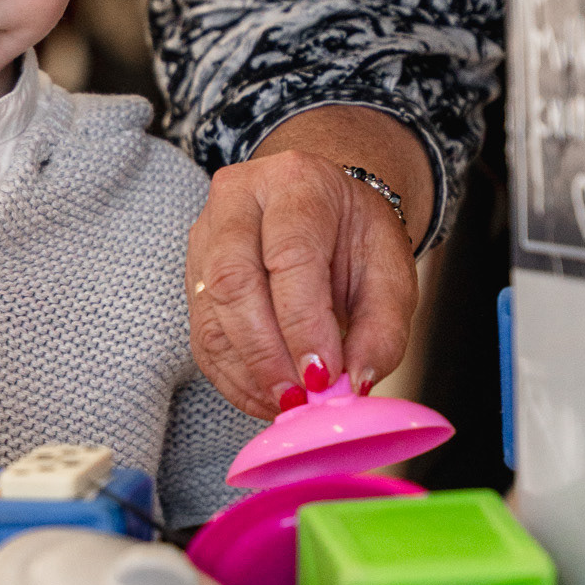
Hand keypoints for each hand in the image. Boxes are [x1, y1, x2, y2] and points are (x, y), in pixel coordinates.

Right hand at [186, 107, 431, 419]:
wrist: (323, 213)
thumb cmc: (356, 239)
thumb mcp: (391, 272)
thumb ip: (382, 329)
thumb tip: (353, 383)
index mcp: (297, 181)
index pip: (290, 255)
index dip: (303, 323)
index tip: (323, 376)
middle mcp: (238, 198)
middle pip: (233, 280)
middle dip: (266, 353)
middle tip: (299, 398)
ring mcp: (206, 235)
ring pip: (210, 314)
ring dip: (248, 372)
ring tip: (288, 403)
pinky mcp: (193, 276)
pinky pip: (202, 337)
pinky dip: (234, 378)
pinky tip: (266, 396)